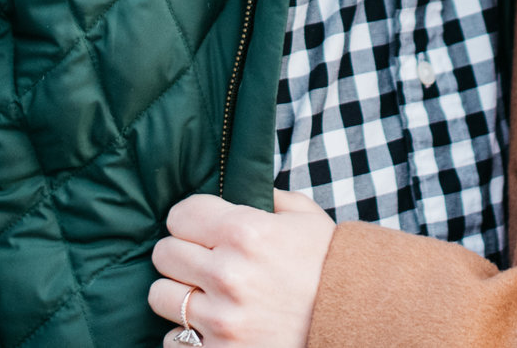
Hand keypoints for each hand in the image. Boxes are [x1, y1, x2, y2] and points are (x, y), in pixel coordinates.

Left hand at [148, 190, 336, 347]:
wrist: (356, 320)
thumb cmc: (329, 267)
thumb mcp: (304, 217)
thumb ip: (265, 196)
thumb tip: (235, 184)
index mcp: (245, 232)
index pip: (180, 215)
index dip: (190, 220)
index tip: (200, 229)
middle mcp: (227, 274)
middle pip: (164, 254)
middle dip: (182, 254)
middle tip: (203, 262)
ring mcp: (222, 320)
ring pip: (160, 296)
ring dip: (181, 294)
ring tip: (205, 295)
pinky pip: (173, 340)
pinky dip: (187, 336)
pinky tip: (211, 326)